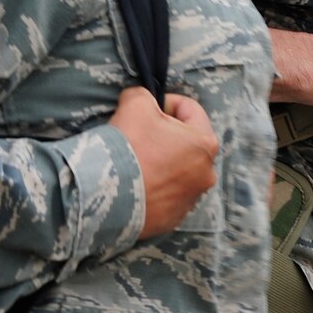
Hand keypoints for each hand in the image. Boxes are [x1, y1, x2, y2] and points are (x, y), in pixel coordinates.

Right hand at [110, 86, 218, 239]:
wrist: (106, 196)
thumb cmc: (128, 146)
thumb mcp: (135, 103)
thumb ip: (144, 94)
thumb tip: (142, 98)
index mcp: (205, 143)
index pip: (189, 110)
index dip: (165, 103)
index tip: (146, 108)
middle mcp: (206, 173)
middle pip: (185, 142)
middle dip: (164, 134)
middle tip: (138, 134)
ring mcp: (190, 199)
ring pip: (177, 170)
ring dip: (160, 162)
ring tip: (134, 162)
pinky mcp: (173, 218)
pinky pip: (165, 194)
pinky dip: (153, 186)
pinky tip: (133, 183)